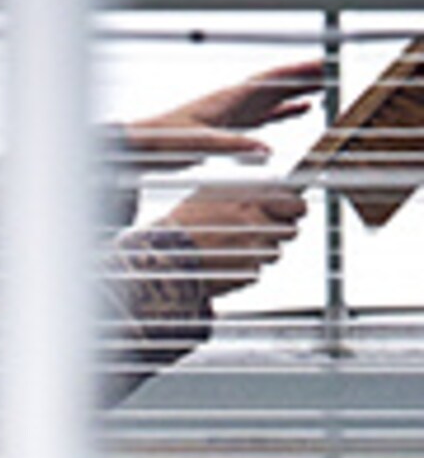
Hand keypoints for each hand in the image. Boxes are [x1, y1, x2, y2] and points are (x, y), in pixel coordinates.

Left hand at [123, 61, 323, 169]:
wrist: (139, 148)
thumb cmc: (164, 142)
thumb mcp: (200, 145)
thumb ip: (233, 147)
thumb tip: (265, 151)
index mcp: (228, 99)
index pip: (271, 79)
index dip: (298, 72)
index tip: (323, 66)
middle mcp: (232, 102)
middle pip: (276, 85)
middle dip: (304, 78)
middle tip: (333, 74)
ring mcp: (231, 114)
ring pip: (272, 99)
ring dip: (296, 94)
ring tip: (322, 91)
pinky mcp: (226, 128)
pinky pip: (261, 117)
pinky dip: (281, 113)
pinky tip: (296, 112)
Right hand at [161, 181, 308, 294]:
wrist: (162, 257)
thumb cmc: (182, 224)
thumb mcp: (211, 191)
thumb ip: (243, 188)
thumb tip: (270, 184)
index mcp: (251, 198)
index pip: (294, 201)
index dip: (294, 208)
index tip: (290, 211)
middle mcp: (257, 221)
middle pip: (291, 229)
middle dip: (282, 231)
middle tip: (265, 233)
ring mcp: (253, 249)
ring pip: (274, 252)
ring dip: (260, 252)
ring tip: (235, 250)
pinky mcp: (246, 273)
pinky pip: (255, 271)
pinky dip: (243, 269)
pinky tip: (225, 263)